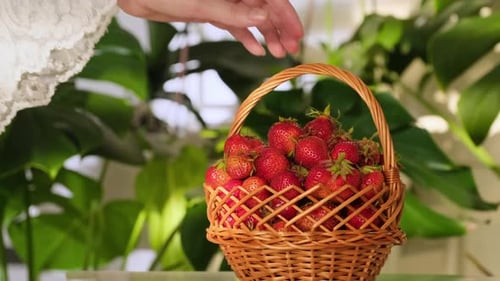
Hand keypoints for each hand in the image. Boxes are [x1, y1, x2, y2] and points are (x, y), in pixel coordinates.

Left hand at [117, 0, 303, 57]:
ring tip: (277, 53)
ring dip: (266, 35)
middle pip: (266, 8)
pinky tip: (256, 50)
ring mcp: (225, 0)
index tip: (297, 35)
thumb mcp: (203, 4)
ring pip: (253, 17)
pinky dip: (246, 36)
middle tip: (291, 49)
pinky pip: (236, 24)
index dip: (286, 16)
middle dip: (280, 28)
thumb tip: (264, 15)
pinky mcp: (214, 10)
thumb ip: (235, 11)